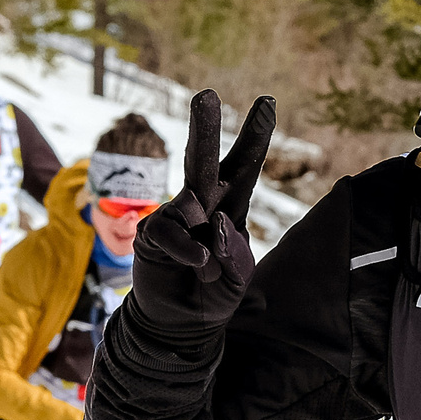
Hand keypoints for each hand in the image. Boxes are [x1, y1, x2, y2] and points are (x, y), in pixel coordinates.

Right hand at [127, 89, 277, 348]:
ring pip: (188, 186)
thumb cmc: (214, 294)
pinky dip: (188, 248)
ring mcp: (175, 216)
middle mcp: (202, 204)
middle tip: (206, 94)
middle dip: (206, 125)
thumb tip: (214, 222)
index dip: (255, 136)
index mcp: (230, 208)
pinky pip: (170, 231)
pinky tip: (200, 262)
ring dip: (202, 170)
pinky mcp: (152, 235)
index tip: (267, 102)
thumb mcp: (240, 279)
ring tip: (208, 162)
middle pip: (204, 160)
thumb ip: (235, 253)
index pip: (244, 167)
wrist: (179, 325)